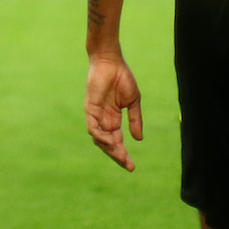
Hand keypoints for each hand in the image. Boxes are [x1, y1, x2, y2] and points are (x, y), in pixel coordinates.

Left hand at [86, 55, 143, 170]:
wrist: (111, 62)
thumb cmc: (122, 78)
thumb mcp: (133, 102)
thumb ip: (135, 120)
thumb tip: (138, 139)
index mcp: (113, 119)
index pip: (117, 141)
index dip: (123, 154)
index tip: (132, 167)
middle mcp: (103, 120)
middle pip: (108, 144)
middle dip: (117, 156)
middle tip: (128, 165)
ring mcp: (96, 115)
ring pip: (99, 139)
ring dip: (110, 149)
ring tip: (121, 156)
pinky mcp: (90, 108)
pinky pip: (92, 127)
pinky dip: (100, 136)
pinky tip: (110, 142)